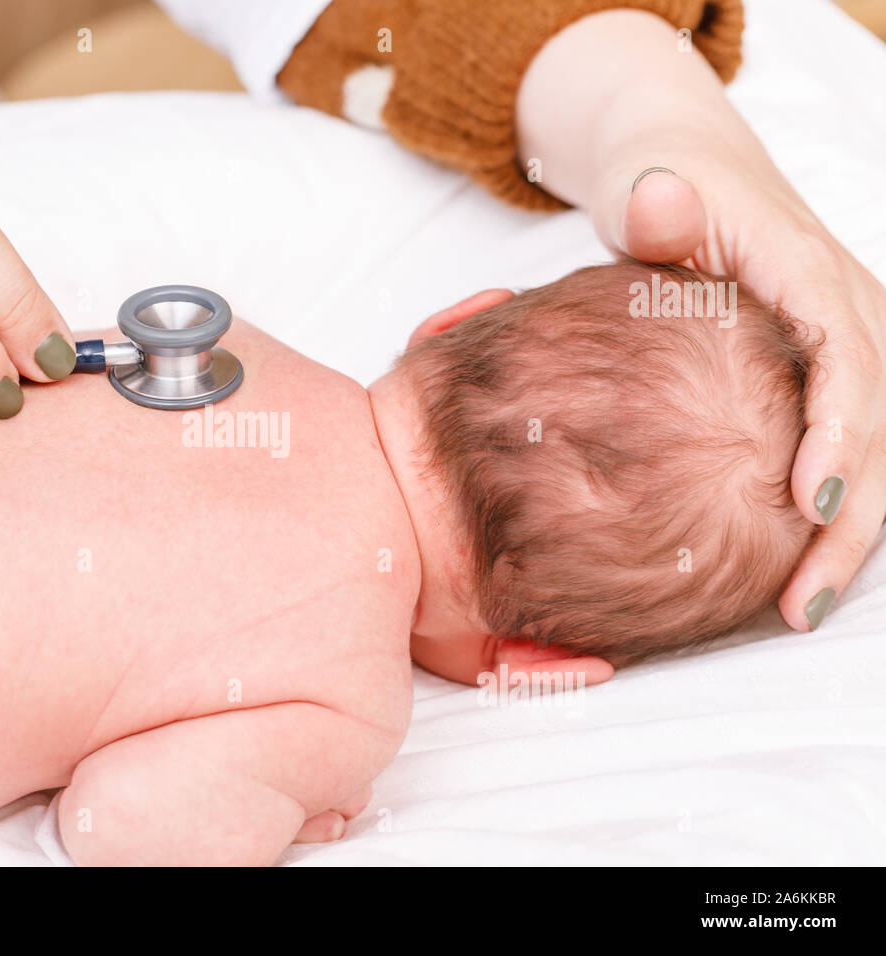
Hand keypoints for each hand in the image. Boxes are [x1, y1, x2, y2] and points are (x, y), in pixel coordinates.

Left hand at [517, 9, 885, 631]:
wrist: (678, 168)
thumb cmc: (657, 183)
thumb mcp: (645, 185)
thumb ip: (650, 202)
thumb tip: (657, 198)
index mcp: (811, 272)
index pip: (848, 359)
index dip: (840, 433)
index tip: (810, 505)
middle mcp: (851, 312)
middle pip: (880, 424)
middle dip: (853, 519)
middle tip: (800, 599)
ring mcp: (850, 345)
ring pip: (879, 450)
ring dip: (851, 533)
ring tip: (800, 605)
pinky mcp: (832, 372)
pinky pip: (853, 447)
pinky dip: (836, 510)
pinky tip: (796, 571)